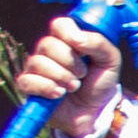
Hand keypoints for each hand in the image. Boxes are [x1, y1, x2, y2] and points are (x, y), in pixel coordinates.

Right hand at [13, 15, 122, 137]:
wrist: (96, 112)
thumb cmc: (100, 83)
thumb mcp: (110, 61)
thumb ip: (98, 43)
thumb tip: (77, 38)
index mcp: (68, 40)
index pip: (59, 24)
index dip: (68, 33)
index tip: (81, 46)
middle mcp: (49, 52)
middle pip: (47, 44)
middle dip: (69, 62)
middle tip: (82, 74)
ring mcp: (37, 69)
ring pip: (37, 62)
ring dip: (61, 76)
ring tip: (74, 87)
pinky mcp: (29, 88)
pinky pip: (27, 81)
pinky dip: (46, 88)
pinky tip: (59, 94)